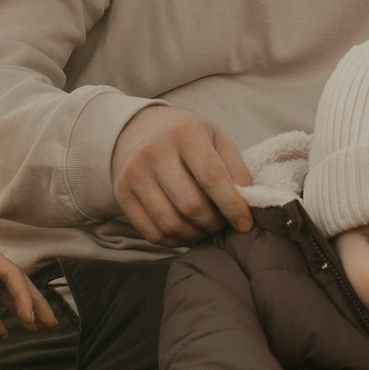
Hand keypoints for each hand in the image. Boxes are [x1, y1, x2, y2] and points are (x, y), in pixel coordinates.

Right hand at [111, 106, 254, 244]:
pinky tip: (186, 234)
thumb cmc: (185, 136)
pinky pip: (151, 232)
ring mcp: (134, 174)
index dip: (232, 206)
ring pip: (170, 222)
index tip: (244, 223)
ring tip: (205, 230)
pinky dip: (174, 241)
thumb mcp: (214, 138)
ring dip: (195, 235)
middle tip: (222, 224)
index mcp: (184, 133)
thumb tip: (247, 203)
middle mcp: (155, 151)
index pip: (211, 177)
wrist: (136, 128)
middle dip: (213, 223)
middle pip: (190, 205)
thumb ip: (235, 167)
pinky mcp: (122, 193)